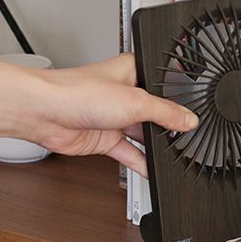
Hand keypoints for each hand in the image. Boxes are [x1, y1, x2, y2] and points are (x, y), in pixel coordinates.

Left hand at [0, 53, 197, 176]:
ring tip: (173, 154)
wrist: (44, 113)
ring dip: (155, 145)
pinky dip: (141, 162)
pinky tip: (153, 170)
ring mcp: (114, 117)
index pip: (164, 85)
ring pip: (143, 134)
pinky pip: (129, 153)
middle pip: (156, 112)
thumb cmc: (77, 92)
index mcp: (133, 71)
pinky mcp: (105, 138)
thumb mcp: (135, 101)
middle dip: (168, 126)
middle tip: (186, 137)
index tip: (196, 113)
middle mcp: (124, 93)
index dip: (180, 98)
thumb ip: (165, 113)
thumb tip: (189, 120)